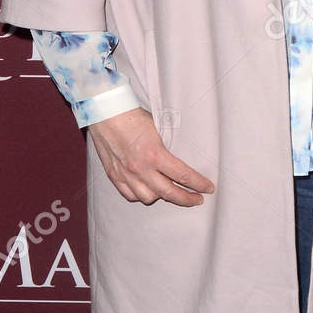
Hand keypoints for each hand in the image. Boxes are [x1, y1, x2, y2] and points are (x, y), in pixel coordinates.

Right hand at [88, 108, 214, 205]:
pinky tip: (148, 191)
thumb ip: (168, 147)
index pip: (184, 175)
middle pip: (169, 193)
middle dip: (187, 199)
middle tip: (197, 199)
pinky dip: (141, 195)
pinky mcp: (114, 175)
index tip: (208, 189)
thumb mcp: (158, 127)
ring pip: (149, 197)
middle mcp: (140, 168)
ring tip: (170, 193)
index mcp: (154, 154)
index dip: (199, 184)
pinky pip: (130, 195)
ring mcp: (126, 174)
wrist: (104, 113)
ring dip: (162, 197)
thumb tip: (181, 159)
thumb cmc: (131, 116)